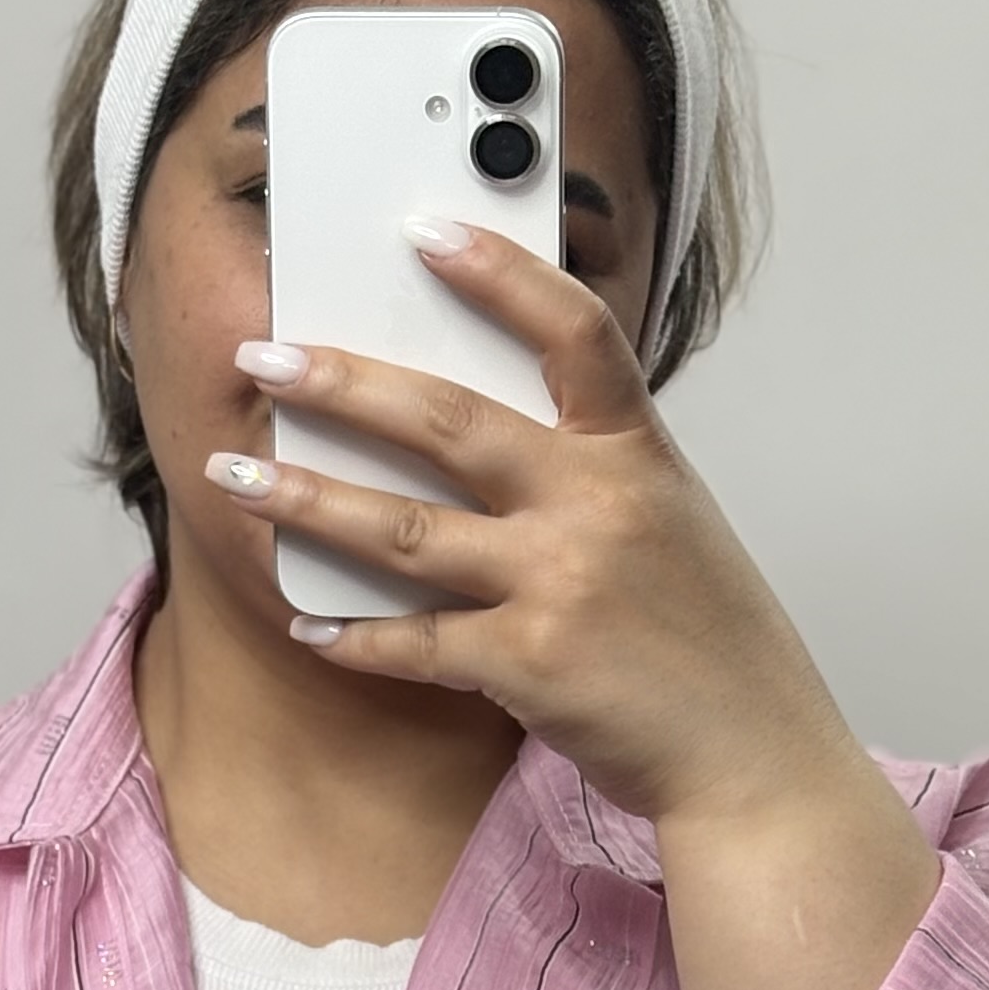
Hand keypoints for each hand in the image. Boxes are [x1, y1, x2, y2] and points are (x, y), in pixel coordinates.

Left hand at [207, 220, 859, 834]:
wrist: (752, 756)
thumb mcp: (672, 525)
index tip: (426, 232)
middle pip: (447, 422)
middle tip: (264, 358)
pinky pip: (415, 642)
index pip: (570, 332)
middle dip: (341, 383)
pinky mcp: (527, 666)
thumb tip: (480, 444)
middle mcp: (595, 506)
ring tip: (236, 477)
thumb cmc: (709, 645)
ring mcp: (558, 585)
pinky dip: (354, 636)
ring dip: (306, 500)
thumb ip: (592, 474)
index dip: (499, 274)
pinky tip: (307, 623)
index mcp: (637, 455)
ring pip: (405, 530)